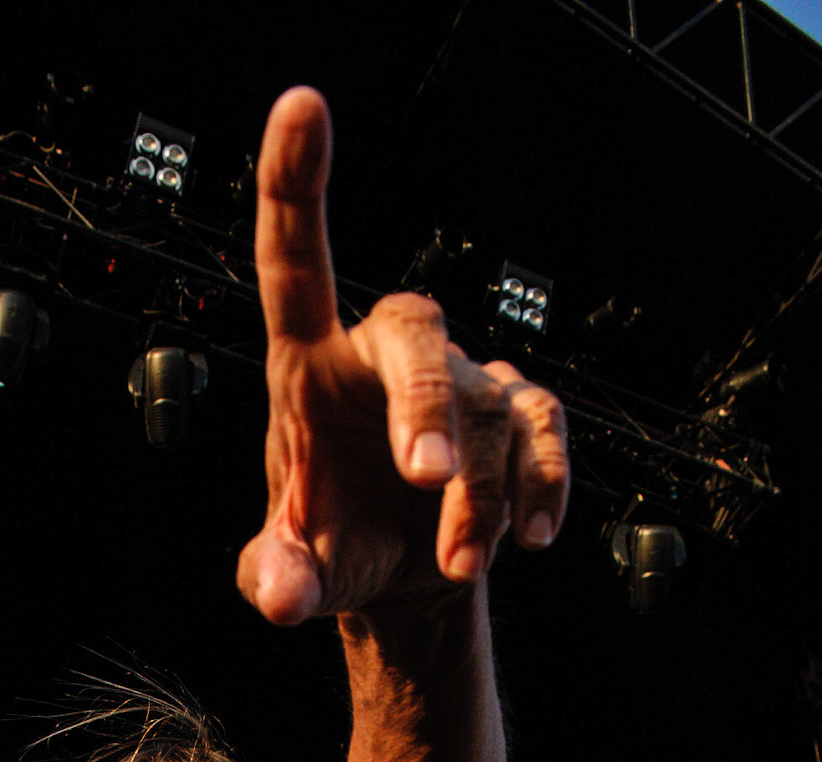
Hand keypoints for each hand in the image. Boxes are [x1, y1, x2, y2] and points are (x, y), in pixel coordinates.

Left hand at [237, 88, 568, 623]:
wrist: (402, 581)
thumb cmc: (333, 550)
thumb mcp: (296, 574)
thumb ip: (278, 579)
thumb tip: (278, 594)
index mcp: (308, 367)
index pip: (297, 263)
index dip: (297, 184)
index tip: (302, 106)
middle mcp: (383, 358)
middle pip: (412, 330)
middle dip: (424, 404)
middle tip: (425, 481)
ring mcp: (458, 382)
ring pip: (484, 414)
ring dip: (476, 500)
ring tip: (458, 563)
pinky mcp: (515, 419)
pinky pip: (543, 433)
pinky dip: (542, 486)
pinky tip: (527, 536)